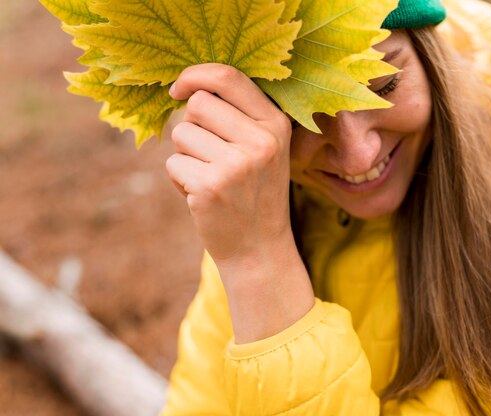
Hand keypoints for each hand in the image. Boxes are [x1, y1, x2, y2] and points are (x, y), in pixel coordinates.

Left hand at [166, 64, 313, 342]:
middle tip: (209, 155)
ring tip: (210, 179)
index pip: (228, 76)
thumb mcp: (264, 150)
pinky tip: (203, 197)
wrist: (259, 250)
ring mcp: (236, 165)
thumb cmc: (254, 193)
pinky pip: (173, 163)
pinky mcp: (210, 187)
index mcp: (276, 125)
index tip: (178, 89)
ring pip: (181, 134)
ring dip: (186, 156)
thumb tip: (189, 86)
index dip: (195, 74)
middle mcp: (260, 141)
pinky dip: (180, 179)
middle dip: (192, 127)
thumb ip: (239, 115)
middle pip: (197, 104)